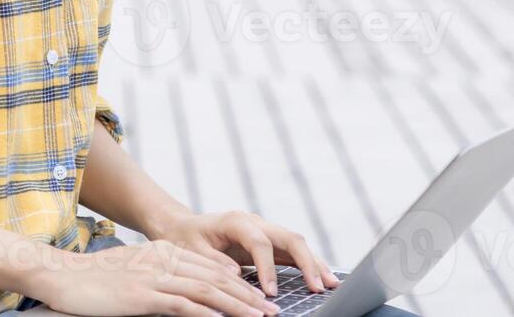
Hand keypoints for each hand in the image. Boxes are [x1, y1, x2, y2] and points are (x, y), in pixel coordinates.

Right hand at [30, 241, 279, 316]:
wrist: (60, 276)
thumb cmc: (93, 279)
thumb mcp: (132, 269)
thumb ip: (160, 274)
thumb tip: (184, 292)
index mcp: (164, 253)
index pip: (212, 269)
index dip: (239, 285)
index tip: (260, 299)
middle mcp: (164, 261)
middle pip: (216, 279)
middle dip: (248, 297)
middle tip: (272, 312)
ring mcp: (154, 278)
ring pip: (207, 292)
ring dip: (237, 307)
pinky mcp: (142, 296)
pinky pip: (182, 306)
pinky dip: (206, 315)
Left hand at [150, 209, 339, 297]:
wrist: (182, 227)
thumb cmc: (185, 240)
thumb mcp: (192, 252)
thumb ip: (213, 262)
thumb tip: (237, 275)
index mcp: (236, 220)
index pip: (261, 243)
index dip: (268, 268)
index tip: (271, 294)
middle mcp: (255, 221)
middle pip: (289, 237)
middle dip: (307, 262)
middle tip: (318, 287)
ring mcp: (264, 230)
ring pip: (297, 243)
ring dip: (315, 263)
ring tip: (331, 284)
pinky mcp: (269, 241)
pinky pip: (293, 252)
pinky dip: (308, 265)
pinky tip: (321, 279)